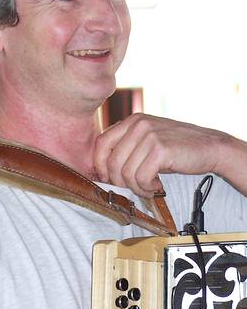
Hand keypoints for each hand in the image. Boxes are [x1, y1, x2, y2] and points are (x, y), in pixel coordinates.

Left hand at [94, 113, 244, 197]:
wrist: (210, 147)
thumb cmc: (177, 148)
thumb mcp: (147, 139)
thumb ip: (126, 146)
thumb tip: (102, 169)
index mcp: (132, 120)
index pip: (101, 143)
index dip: (99, 165)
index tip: (107, 179)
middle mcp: (138, 124)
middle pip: (111, 161)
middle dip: (119, 181)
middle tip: (134, 186)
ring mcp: (149, 135)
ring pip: (126, 172)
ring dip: (136, 187)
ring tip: (149, 186)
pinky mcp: (160, 149)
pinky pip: (140, 178)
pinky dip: (147, 188)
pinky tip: (157, 185)